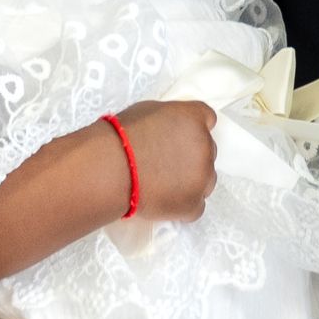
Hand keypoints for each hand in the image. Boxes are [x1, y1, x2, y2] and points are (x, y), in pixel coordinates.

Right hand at [117, 97, 217, 220]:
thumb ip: (170, 120)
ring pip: (206, 181)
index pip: (208, 119)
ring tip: (162, 186)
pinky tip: (162, 201)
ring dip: (190, 183)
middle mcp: (205, 146)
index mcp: (194, 118)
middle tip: (166, 165)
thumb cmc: (121, 136)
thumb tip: (171, 131)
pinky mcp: (193, 204)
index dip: (193, 130)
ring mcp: (202, 177)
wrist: (110, 169)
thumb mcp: (149, 111)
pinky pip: (195, 207)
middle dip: (191, 158)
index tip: (180, 138)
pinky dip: (182, 206)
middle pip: (208, 152)